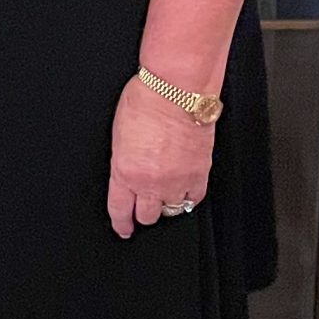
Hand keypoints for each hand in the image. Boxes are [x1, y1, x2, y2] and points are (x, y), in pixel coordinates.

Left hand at [106, 75, 215, 238]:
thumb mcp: (119, 133)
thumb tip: (128, 169)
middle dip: (144, 212)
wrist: (176, 90)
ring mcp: (177, 180)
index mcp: (125, 171)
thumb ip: (124, 159)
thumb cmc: (146, 100)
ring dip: (167, 203)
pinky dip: (189, 196)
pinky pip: (195, 199)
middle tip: (145, 208)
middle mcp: (151, 182)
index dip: (122, 223)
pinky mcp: (199, 173)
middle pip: (147, 215)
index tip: (124, 228)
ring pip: (172, 210)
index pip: (120, 209)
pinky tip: (185, 190)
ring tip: (166, 194)